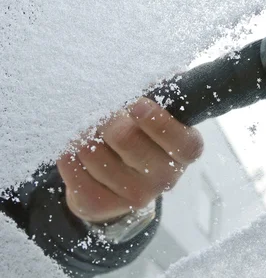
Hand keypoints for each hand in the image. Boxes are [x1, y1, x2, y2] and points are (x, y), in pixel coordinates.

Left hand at [57, 98, 203, 223]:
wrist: (120, 183)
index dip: (157, 121)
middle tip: (107, 117)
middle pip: (125, 138)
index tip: (136, 104)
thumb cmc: (144, 137)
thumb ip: (163, 92)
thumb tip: (162, 72)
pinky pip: (72, 168)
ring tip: (93, 135)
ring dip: (86, 136)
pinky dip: (68, 154)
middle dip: (109, 119)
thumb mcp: (160, 114)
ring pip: (92, 151)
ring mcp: (133, 195)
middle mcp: (164, 178)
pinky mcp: (100, 205)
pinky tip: (78, 153)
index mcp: (184, 153)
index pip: (181, 142)